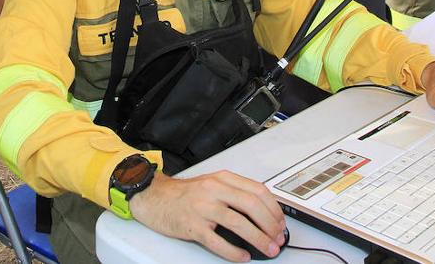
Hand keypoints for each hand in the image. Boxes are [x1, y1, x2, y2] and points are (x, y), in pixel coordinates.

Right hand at [130, 171, 285, 261]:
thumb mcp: (212, 184)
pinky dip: (233, 251)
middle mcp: (214, 190)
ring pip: (238, 222)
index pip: (257, 190)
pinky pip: (217, 241)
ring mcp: (202, 207)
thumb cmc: (184, 194)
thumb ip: (235, 193)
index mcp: (222, 179)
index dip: (273, 209)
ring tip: (267, 249)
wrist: (154, 197)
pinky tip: (242, 256)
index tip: (280, 222)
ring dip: (258, 238)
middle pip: (251, 205)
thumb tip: (263, 213)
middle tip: (277, 238)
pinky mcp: (192, 226)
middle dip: (270, 224)